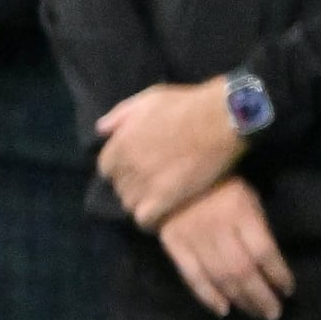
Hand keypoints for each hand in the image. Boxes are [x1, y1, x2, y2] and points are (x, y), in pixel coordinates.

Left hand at [99, 79, 247, 229]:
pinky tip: (161, 214)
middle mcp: (128, 165)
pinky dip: (150, 219)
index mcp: (120, 143)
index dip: (119, 170)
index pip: (106, 168)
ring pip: (129, 203)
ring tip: (156, 199)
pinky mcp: (167, 198)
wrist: (220, 120)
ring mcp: (146, 183)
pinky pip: (145, 218)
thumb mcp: (146, 100)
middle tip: (149, 185)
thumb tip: (101, 130)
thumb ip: (119, 116)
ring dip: (140, 202)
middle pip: (119, 186)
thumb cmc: (185, 105)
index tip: (133, 170)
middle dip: (130, 186)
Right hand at [157, 179, 294, 319]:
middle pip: (243, 270)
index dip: (278, 275)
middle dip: (261, 296)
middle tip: (273, 314)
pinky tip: (223, 309)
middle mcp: (217, 226)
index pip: (264, 252)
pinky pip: (192, 275)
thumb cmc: (219, 186)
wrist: (169, 175)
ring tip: (256, 314)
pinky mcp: (173, 243)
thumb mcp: (247, 197)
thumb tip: (270, 265)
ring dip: (241, 300)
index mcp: (240, 211)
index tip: (287, 290)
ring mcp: (192, 236)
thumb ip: (257, 227)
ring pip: (220, 276)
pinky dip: (207, 295)